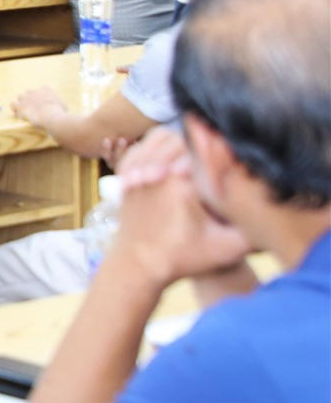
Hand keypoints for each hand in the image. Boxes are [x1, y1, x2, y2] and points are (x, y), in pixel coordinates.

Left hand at [12, 85, 66, 127]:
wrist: (51, 116)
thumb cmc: (59, 113)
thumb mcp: (63, 106)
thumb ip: (59, 104)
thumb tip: (60, 108)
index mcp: (45, 89)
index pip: (41, 91)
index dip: (40, 99)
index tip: (42, 105)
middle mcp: (34, 91)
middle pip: (29, 93)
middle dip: (31, 100)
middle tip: (34, 109)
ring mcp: (26, 98)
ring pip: (20, 97)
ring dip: (22, 104)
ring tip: (26, 112)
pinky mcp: (20, 106)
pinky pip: (12, 104)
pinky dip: (14, 108)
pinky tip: (18, 114)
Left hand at [107, 128, 251, 288]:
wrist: (139, 265)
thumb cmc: (182, 258)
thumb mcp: (226, 248)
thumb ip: (253, 230)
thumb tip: (275, 212)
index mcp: (180, 182)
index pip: (206, 147)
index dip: (220, 150)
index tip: (227, 164)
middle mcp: (155, 171)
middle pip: (182, 137)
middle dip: (200, 145)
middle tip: (212, 161)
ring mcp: (137, 171)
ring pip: (160, 138)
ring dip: (178, 144)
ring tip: (193, 160)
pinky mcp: (127, 174)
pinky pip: (141, 147)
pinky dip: (155, 147)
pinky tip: (171, 159)